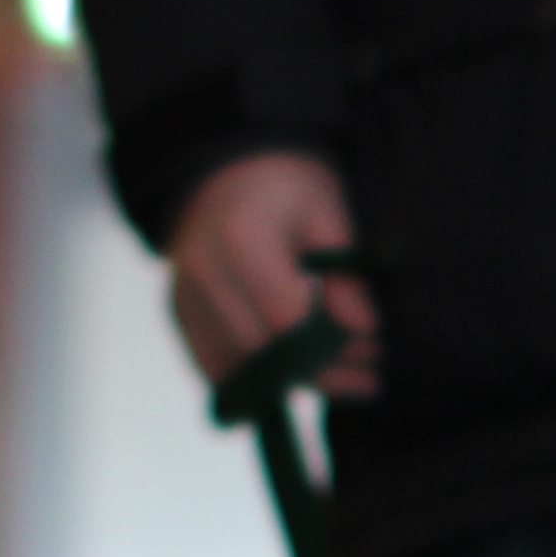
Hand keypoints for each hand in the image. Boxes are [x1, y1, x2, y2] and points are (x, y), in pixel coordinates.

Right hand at [167, 151, 377, 395]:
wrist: (224, 172)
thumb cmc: (286, 189)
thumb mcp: (328, 215)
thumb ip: (346, 276)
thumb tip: (364, 333)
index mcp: (240, 239)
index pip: (288, 320)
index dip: (336, 346)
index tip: (376, 350)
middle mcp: (202, 273)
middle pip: (264, 354)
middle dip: (323, 373)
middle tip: (369, 377)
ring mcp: (184, 297)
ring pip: (242, 372)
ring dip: (297, 385)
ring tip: (347, 380)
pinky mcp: (179, 316)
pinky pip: (219, 370)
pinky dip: (261, 382)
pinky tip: (302, 378)